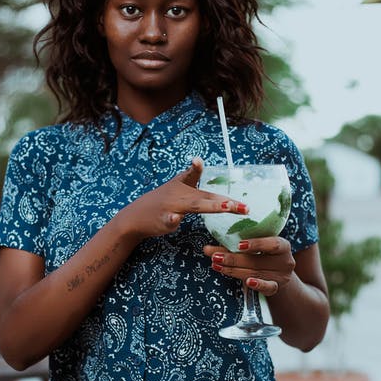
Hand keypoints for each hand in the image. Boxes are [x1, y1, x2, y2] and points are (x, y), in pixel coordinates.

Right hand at [120, 157, 248, 241]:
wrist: (136, 216)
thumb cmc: (161, 201)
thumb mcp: (175, 185)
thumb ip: (191, 174)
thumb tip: (199, 160)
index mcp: (185, 188)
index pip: (201, 183)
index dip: (204, 175)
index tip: (207, 169)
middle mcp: (179, 195)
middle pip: (205, 198)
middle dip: (226, 202)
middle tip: (244, 206)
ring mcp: (171, 207)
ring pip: (193, 206)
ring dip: (210, 205)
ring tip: (226, 206)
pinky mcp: (162, 220)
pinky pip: (169, 220)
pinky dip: (171, 220)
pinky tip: (175, 219)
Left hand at [203, 236, 295, 295]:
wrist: (277, 273)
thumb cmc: (263, 254)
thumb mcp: (256, 246)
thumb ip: (237, 244)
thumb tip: (207, 248)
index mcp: (282, 245)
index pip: (272, 244)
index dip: (256, 244)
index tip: (239, 245)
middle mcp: (285, 261)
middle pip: (257, 260)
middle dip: (233, 258)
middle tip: (215, 256)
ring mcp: (281, 276)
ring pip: (255, 273)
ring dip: (233, 270)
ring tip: (216, 265)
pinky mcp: (276, 288)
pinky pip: (267, 288)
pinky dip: (257, 285)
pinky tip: (246, 282)